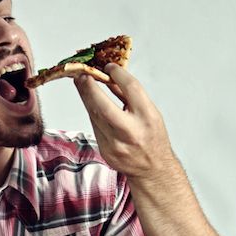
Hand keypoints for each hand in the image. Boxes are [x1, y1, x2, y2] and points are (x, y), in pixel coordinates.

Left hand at [74, 63, 175, 180]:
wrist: (153, 168)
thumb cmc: (153, 138)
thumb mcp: (150, 112)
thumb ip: (130, 95)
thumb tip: (111, 76)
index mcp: (148, 118)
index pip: (131, 89)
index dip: (117, 74)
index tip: (108, 67)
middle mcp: (131, 132)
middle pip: (103, 106)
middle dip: (89, 88)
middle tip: (82, 75)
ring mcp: (116, 144)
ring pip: (95, 116)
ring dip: (87, 98)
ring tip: (82, 84)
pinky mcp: (106, 151)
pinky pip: (95, 127)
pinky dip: (92, 114)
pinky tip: (92, 105)